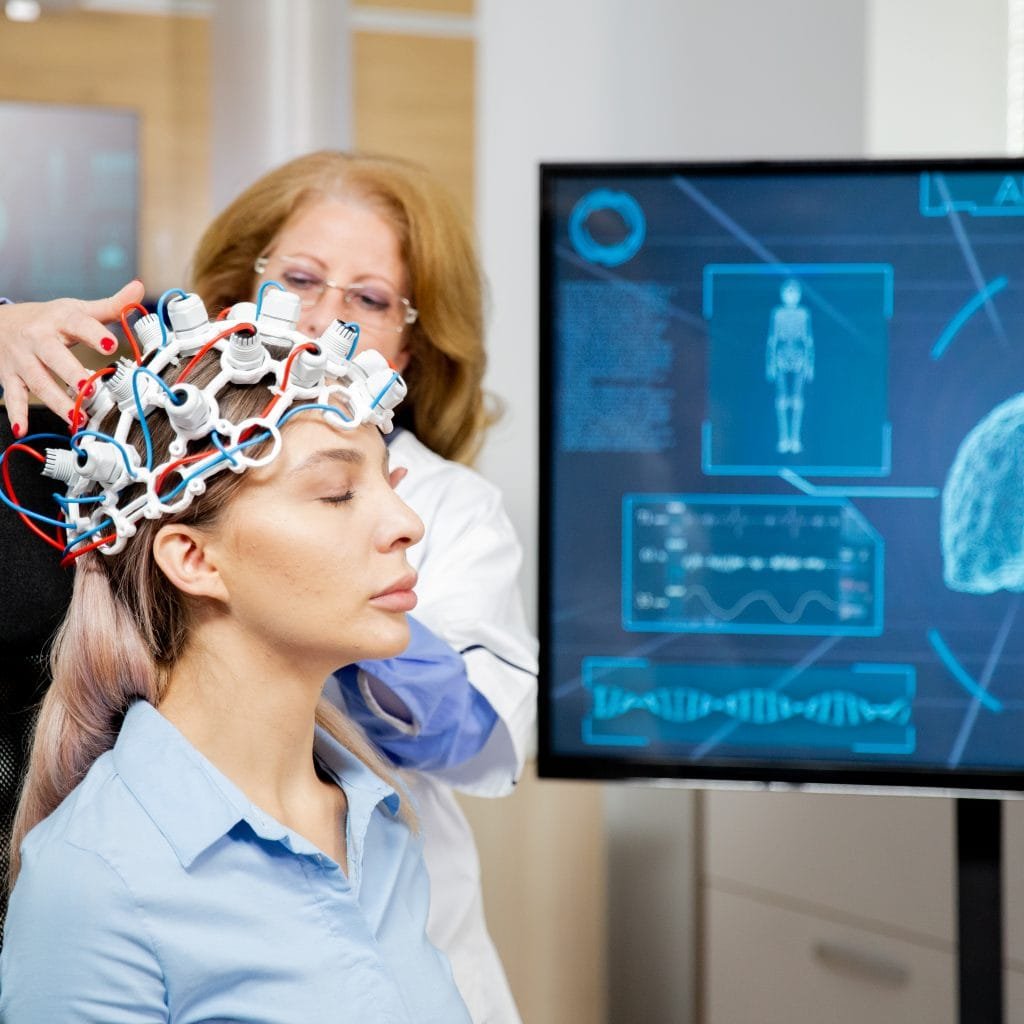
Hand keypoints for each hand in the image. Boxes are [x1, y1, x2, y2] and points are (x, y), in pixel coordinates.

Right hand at [0, 280, 145, 434]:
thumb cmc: (48, 319)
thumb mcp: (76, 309)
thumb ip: (110, 305)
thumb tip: (138, 288)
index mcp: (59, 320)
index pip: (78, 324)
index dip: (94, 334)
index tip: (111, 344)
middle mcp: (38, 339)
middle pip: (54, 356)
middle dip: (71, 373)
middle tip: (90, 389)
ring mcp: (22, 359)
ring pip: (38, 381)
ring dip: (56, 401)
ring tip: (75, 417)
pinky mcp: (9, 376)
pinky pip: (12, 396)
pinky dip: (16, 414)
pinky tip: (21, 429)